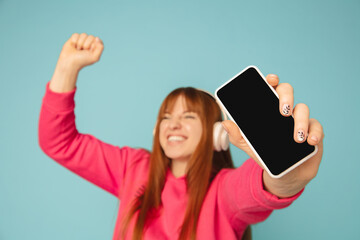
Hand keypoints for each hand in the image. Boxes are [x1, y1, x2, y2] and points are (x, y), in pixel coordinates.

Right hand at [50, 33, 103, 92]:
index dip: (93, 46)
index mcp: (96, 47)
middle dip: (86, 45)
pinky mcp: (74, 38)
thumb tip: (97, 38)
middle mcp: (89, 43)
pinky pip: (76, 35)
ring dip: (80, 43)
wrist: (69, 62)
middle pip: (91, 37)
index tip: (90, 52)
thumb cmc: (82, 61)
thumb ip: (100, 47)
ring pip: (83, 35)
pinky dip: (74, 41)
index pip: (98, 40)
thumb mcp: (95, 57)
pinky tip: (73, 46)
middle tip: (83, 52)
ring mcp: (82, 40)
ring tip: (78, 50)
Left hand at [222, 74, 323, 196]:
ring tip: (296, 138)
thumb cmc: (265, 153)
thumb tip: (225, 123)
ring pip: (303, 109)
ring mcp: (299, 119)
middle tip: (282, 111)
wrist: (283, 173)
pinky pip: (316, 126)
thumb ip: (236, 135)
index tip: (271, 79)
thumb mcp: (248, 145)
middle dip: (286, 97)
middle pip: (287, 92)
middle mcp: (284, 109)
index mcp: (268, 108)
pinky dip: (314, 133)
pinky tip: (310, 141)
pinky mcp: (313, 130)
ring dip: (299, 121)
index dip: (271, 80)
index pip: (270, 88)